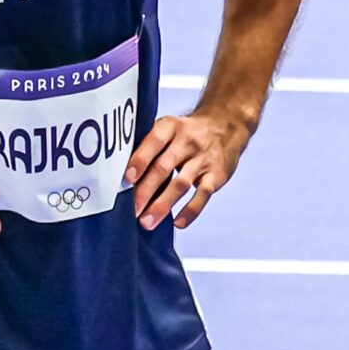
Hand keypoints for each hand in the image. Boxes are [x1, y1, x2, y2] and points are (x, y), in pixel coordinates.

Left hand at [123, 110, 250, 229]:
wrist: (225, 126)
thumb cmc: (187, 133)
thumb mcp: (169, 129)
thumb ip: (149, 147)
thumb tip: (123, 176)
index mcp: (170, 127)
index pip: (153, 141)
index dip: (140, 159)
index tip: (127, 179)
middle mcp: (187, 141)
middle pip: (163, 167)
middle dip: (145, 191)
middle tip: (133, 210)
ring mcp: (203, 159)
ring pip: (180, 184)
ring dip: (162, 205)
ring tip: (147, 222)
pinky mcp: (217, 175)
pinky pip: (203, 195)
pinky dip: (190, 210)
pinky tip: (178, 223)